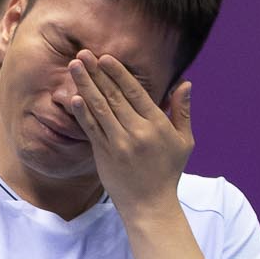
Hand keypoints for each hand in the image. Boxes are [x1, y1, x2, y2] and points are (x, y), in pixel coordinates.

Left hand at [65, 51, 191, 216]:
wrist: (150, 205)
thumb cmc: (168, 172)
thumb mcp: (184, 141)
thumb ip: (182, 111)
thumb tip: (186, 83)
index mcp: (157, 125)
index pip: (135, 92)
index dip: (118, 73)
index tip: (106, 58)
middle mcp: (137, 132)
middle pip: (113, 96)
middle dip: (97, 73)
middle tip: (83, 53)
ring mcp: (119, 143)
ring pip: (99, 108)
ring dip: (85, 85)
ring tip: (74, 67)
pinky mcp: (104, 155)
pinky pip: (91, 129)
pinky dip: (82, 112)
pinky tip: (73, 97)